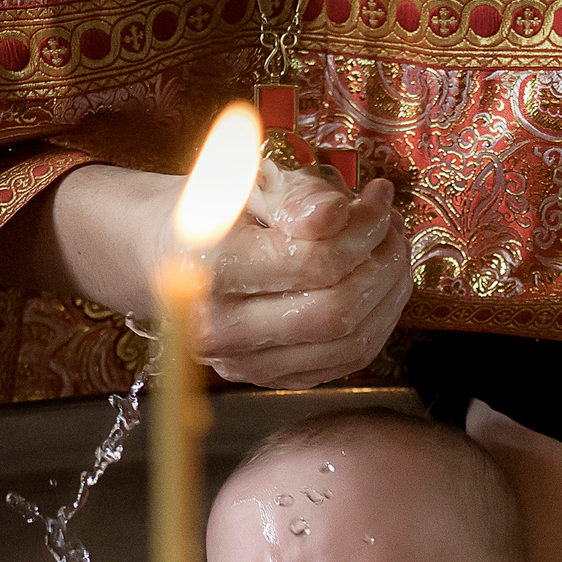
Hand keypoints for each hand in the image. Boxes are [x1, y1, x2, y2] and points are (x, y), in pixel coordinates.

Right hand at [191, 164, 412, 388]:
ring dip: (390, 292)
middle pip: (338, 310)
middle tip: (392, 224)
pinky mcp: (273, 380)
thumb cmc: (213, 210)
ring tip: (391, 248)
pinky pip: (349, 361)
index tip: (378, 195)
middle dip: (384, 262)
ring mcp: (247, 365)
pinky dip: (379, 320)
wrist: (169, 254)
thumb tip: (336, 213)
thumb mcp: (245, 181)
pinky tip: (377, 283)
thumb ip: (292, 196)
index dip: (364, 228)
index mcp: (210, 270)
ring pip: (353, 343)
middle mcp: (222, 330)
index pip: (316, 262)